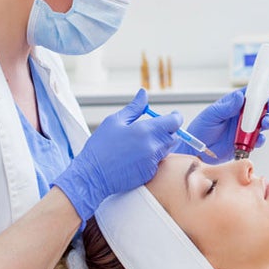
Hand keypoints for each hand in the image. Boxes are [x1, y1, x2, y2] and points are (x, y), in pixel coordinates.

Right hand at [52, 89, 180, 230]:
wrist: (92, 175)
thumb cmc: (100, 147)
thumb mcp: (115, 121)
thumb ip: (134, 107)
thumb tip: (144, 93)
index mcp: (145, 130)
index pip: (174, 122)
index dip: (176, 117)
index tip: (173, 115)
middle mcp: (153, 146)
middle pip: (173, 136)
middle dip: (168, 131)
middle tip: (154, 129)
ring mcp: (152, 162)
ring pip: (166, 149)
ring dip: (161, 143)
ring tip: (141, 143)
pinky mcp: (150, 173)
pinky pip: (158, 162)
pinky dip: (153, 157)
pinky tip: (137, 156)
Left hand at [177, 71, 268, 162]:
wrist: (196, 151)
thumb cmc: (201, 129)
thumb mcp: (212, 115)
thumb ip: (226, 107)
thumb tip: (239, 96)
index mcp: (236, 102)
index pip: (255, 89)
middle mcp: (243, 114)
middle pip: (264, 105)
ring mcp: (246, 128)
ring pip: (264, 121)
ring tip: (266, 122)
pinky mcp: (246, 142)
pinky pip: (259, 139)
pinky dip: (261, 138)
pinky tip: (258, 139)